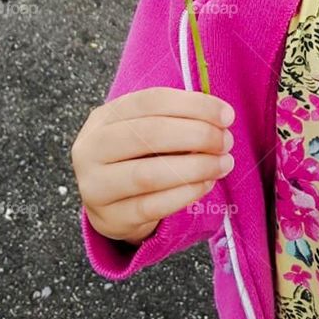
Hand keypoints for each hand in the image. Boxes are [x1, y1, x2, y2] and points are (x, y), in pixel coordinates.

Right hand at [71, 87, 235, 244]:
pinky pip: (152, 206)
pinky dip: (185, 194)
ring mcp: (95, 186)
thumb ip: (176, 120)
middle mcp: (91, 149)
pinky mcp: (111, 218)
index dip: (193, 105)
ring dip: (195, 167)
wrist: (109, 205)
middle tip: (226, 141)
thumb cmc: (137, 158)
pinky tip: (206, 184)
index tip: (226, 115)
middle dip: (197, 135)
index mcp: (103, 118)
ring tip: (223, 164)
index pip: (150, 101)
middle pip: (147, 134)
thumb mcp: (145, 131)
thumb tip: (220, 119)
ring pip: (148, 174)